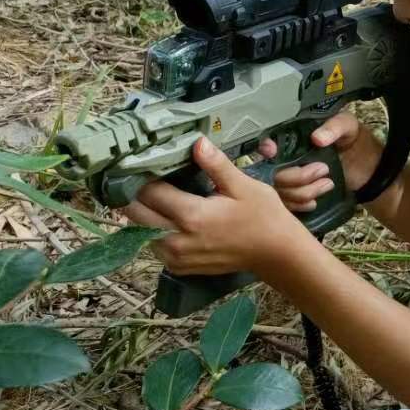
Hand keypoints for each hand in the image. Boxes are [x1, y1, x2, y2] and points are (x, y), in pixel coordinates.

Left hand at [124, 136, 309, 279]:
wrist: (275, 253)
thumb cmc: (263, 216)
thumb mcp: (243, 186)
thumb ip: (216, 165)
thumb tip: (198, 142)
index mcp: (191, 216)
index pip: (149, 193)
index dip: (143, 177)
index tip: (145, 164)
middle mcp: (176, 240)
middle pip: (136, 213)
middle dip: (135, 194)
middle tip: (144, 178)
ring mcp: (175, 257)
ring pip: (139, 231)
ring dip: (142, 213)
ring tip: (155, 196)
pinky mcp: (178, 267)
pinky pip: (153, 246)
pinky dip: (153, 231)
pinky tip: (168, 218)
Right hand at [266, 111, 381, 211]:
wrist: (366, 166)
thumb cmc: (353, 140)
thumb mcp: (347, 125)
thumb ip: (334, 127)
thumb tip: (317, 138)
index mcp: (292, 138)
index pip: (265, 143)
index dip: (264, 148)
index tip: (272, 150)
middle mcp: (284, 159)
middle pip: (272, 173)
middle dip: (298, 176)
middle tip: (323, 169)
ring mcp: (288, 179)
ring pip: (280, 192)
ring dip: (303, 192)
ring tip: (327, 184)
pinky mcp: (294, 196)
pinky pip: (286, 206)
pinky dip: (300, 206)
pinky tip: (314, 202)